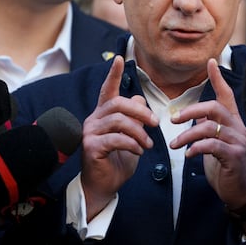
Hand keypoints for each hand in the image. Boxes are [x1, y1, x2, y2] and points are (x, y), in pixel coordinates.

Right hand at [80, 56, 158, 220]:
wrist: (104, 186)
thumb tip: (140, 98)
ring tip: (148, 144)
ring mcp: (90, 133)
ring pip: (119, 121)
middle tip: (156, 123)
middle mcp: (94, 120)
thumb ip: (135, 119)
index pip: (108, 90)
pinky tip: (139, 151)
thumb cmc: (117, 161)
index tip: (120, 58)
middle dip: (141, 111)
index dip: (114, 74)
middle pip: (118, 103)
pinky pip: (116, 139)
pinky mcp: (91, 147)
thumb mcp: (131, 137)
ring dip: (139, 132)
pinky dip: (132, 144)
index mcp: (104, 115)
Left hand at [169, 58, 245, 212]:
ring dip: (187, 135)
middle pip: (214, 108)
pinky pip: (212, 146)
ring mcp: (237, 142)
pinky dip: (196, 148)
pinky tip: (188, 154)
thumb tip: (196, 114)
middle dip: (191, 110)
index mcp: (233, 122)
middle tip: (173, 119)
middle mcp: (237, 128)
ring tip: (174, 144)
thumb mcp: (216, 143)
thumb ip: (209, 127)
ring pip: (209, 127)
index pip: (226, 95)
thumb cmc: (225, 166)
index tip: (211, 62)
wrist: (240, 192)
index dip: (218, 79)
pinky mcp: (234, 156)